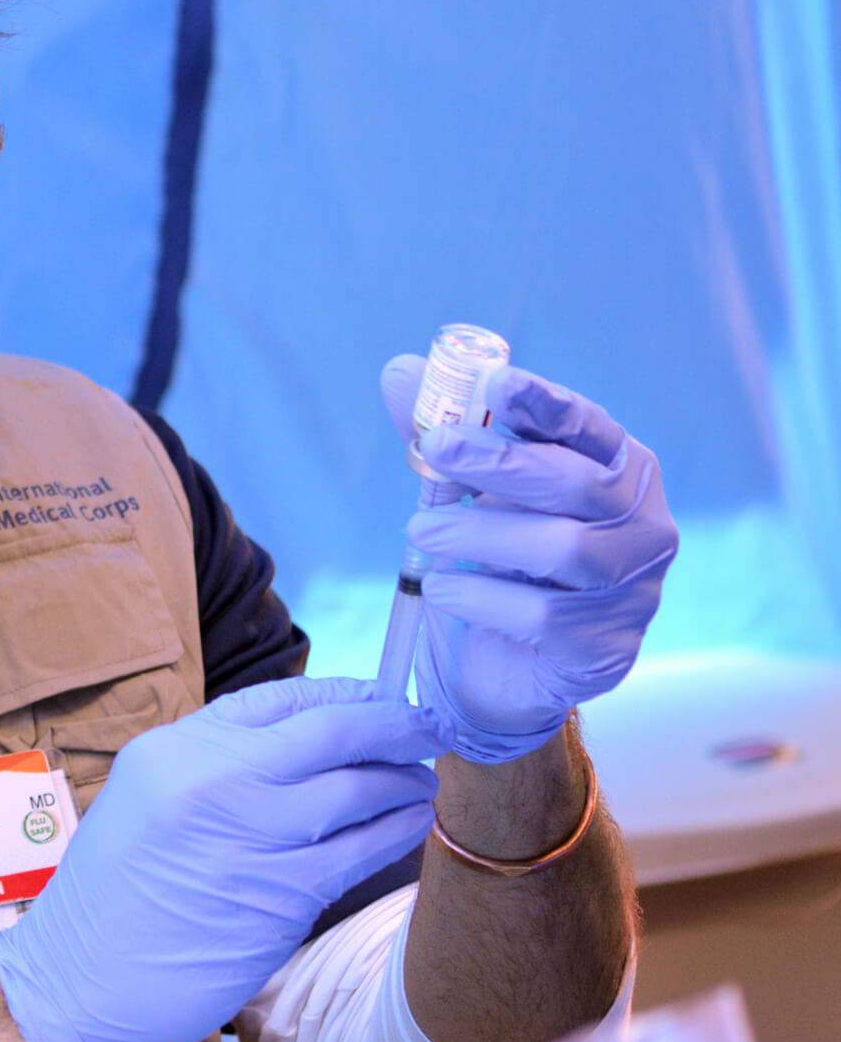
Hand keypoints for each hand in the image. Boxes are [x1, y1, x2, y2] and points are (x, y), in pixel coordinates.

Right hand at [0, 677, 450, 1041]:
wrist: (79, 977)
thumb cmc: (113, 893)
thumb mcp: (145, 797)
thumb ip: (213, 764)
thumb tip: (304, 743)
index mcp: (173, 750)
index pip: (277, 699)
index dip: (342, 693)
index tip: (379, 695)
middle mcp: (210, 783)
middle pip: (328, 734)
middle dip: (393, 723)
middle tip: (428, 723)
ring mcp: (246, 841)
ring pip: (355, 792)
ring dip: (403, 780)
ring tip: (423, 778)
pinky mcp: (278, 899)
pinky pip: (357, 853)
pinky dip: (395, 831)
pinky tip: (412, 823)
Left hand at [380, 356, 677, 762]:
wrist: (497, 669)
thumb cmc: (496, 562)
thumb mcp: (466, 495)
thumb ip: (443, 436)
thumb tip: (400, 371)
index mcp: (617, 472)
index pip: (590, 427)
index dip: (545, 403)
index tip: (494, 383)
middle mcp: (642, 526)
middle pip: (578, 483)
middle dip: (500, 460)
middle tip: (433, 450)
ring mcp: (633, 590)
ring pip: (562, 550)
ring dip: (479, 533)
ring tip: (420, 531)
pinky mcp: (607, 648)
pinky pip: (543, 617)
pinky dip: (480, 596)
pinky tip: (443, 589)